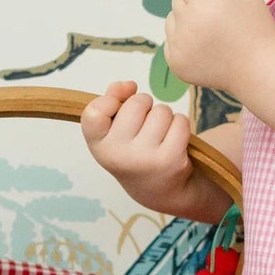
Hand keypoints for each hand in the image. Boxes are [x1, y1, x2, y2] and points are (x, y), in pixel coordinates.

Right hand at [80, 81, 193, 210]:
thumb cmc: (133, 150)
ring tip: (159, 135)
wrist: (158, 189)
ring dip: (164, 117)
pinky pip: (180, 121)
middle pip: (136, 103)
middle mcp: (117, 154)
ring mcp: (144, 158)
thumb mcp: (113, 130)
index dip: (110, 101)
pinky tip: (173, 140)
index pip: (94, 112)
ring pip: (161, 111)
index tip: (117, 109)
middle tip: (144, 125)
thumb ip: (112, 99)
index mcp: (98, 145)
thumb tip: (128, 85)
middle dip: (145, 106)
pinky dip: (180, 125)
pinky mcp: (170, 159)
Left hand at [163, 0, 274, 93]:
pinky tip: (206, 45)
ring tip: (213, 29)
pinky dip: (183, 39)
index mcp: (202, 1)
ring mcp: (178, 46)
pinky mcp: (176, 63)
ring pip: (172, 19)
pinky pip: (172, 41)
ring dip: (185, 18)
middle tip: (213, 5)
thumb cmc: (256, 29)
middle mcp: (186, 24)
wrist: (260, 70)